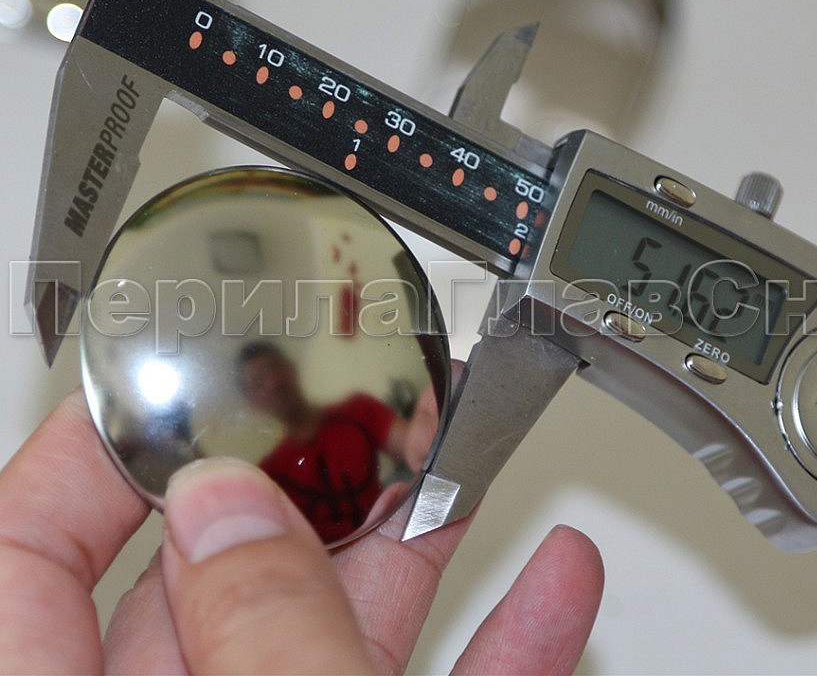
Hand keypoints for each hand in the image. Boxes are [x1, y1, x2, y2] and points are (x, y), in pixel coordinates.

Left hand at [0, 387, 602, 672]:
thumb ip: (257, 640)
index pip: (19, 557)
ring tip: (463, 469)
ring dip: (407, 556)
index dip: (88, 449)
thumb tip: (226, 510)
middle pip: (198, 587)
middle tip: (349, 413)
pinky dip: (489, 650)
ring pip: (318, 638)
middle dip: (293, 489)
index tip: (167, 376)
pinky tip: (554, 586)